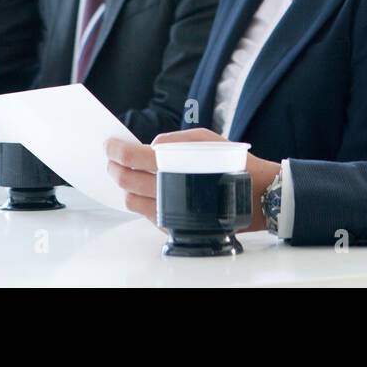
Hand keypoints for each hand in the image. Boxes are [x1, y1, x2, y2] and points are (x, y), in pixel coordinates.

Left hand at [104, 128, 281, 231]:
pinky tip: (149, 191)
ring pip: (131, 202)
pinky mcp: (176, 227)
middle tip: (112, 161)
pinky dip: (143, 202)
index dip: (114, 150)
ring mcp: (171, 212)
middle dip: (114, 168)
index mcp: (173, 165)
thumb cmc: (234, 164)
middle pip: (125, 181)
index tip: (108, 145)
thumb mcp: (205, 139)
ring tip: (129, 177)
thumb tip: (148, 148)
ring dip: (125, 188)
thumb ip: (173, 140)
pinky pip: (148, 215)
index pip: (131, 158)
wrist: (259, 196)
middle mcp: (168, 190)